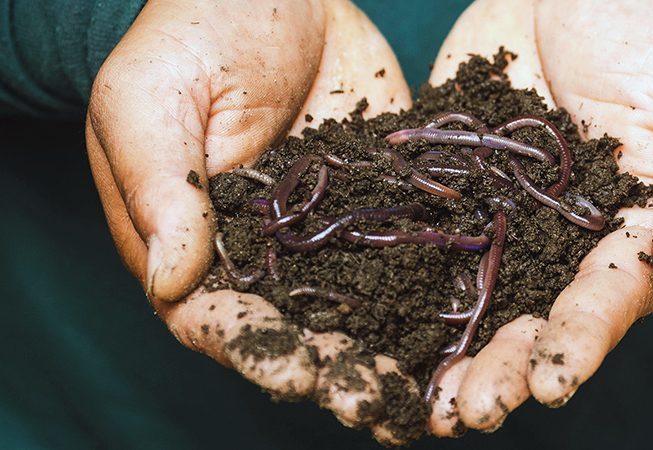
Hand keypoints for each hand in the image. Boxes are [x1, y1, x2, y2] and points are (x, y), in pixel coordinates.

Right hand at [86, 0, 419, 442]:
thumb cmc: (193, 32)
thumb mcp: (152, 98)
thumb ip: (161, 187)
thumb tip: (173, 279)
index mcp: (196, 243)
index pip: (216, 317)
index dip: (255, 351)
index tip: (295, 371)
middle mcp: (266, 255)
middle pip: (298, 330)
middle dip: (336, 370)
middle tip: (377, 402)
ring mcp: (330, 234)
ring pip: (360, 308)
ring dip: (392, 354)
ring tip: (430, 394)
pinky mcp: (381, 205)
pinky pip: (408, 253)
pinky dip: (434, 293)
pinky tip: (467, 326)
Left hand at [426, 0, 652, 433]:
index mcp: (633, 233)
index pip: (611, 297)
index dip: (583, 340)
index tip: (552, 380)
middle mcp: (565, 243)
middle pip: (535, 317)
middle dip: (506, 367)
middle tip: (470, 410)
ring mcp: (504, 221)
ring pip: (476, 299)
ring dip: (451, 351)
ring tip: (423, 400)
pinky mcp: (453, 192)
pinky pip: (425, 242)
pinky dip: (398, 286)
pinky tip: (369, 325)